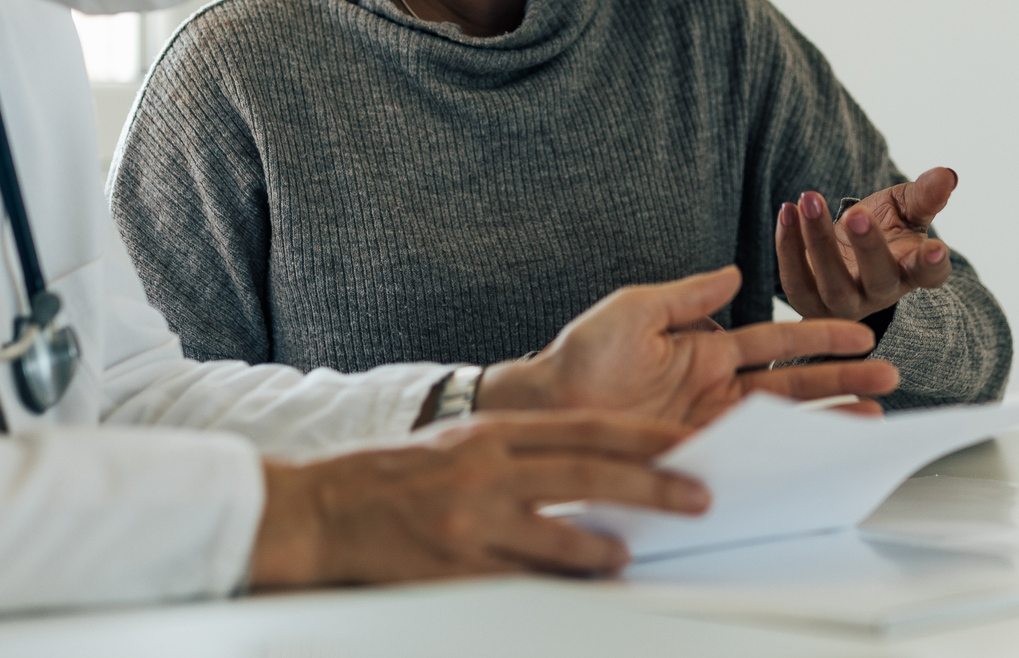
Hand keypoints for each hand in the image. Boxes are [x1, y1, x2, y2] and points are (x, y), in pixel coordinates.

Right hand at [249, 412, 703, 586]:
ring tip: (631, 557)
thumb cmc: (395, 477)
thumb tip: (596, 469)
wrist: (319, 510)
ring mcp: (470, 522)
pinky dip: (557, 588)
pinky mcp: (453, 570)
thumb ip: (521, 454)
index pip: (584, 427)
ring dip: (605, 549)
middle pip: (587, 474)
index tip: (688, 441)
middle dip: (651, 485)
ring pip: (560, 536)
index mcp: (491, 432)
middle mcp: (486, 471)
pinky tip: (580, 591)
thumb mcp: (461, 446)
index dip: (642, 434)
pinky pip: (521, 584)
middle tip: (698, 497)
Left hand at [477, 265, 898, 425]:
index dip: (818, 336)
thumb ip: (689, 294)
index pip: (776, 340)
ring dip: (828, 417)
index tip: (860, 333)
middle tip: (888, 375)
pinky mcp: (697, 454)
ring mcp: (710, 423)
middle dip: (842, 378)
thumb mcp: (636, 309)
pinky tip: (815, 455)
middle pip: (793, 383)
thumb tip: (735, 273)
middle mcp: (717, 387)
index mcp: (708, 349)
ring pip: (783, 419)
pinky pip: (750, 453)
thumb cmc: (582, 356)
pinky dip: (785, 454)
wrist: (545, 408)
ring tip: (873, 415)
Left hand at [775, 167, 957, 320]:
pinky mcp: (808, 301)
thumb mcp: (905, 209)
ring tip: (809, 200)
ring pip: (832, 283)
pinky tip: (788, 211)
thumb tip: (947, 174)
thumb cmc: (884, 229)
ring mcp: (844, 303)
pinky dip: (789, 246)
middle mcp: (880, 293)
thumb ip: (925, 195)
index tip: (936, 248)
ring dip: (819, 240)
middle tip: (857, 213)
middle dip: (868, 246)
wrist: (843, 254)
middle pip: (879, 278)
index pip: (929, 274)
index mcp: (911, 270)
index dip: (933, 264)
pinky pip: (796, 280)